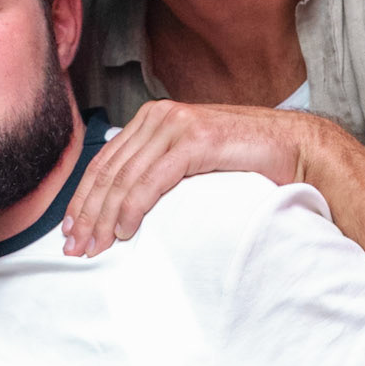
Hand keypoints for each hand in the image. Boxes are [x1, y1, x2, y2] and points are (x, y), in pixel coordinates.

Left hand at [61, 102, 307, 255]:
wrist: (294, 149)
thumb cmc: (245, 162)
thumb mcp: (190, 162)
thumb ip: (158, 170)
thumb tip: (123, 204)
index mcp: (152, 119)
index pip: (105, 163)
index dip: (83, 200)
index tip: (70, 233)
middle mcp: (159, 117)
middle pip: (108, 172)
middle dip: (87, 214)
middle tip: (74, 248)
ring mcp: (176, 126)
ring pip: (124, 178)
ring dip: (104, 218)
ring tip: (95, 247)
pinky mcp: (195, 141)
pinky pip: (151, 181)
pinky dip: (132, 210)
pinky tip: (124, 233)